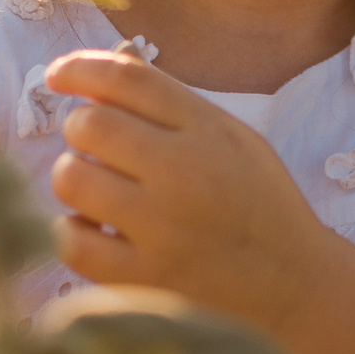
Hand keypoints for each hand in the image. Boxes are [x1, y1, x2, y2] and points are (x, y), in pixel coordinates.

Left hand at [43, 50, 338, 332]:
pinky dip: (73, 231)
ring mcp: (163, 228)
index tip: (59, 76)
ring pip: (72, 178)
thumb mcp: (231, 137)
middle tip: (97, 148)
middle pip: (90, 123)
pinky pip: (71, 242)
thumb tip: (105, 66)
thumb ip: (173, 102)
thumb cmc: (257, 204)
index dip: (80, 68)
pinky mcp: (144, 278)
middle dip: (80, 128)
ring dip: (73, 177)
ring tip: (97, 190)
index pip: (127, 79)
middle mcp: (184, 173)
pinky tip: (94, 230)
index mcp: (208, 130)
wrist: (295, 287)